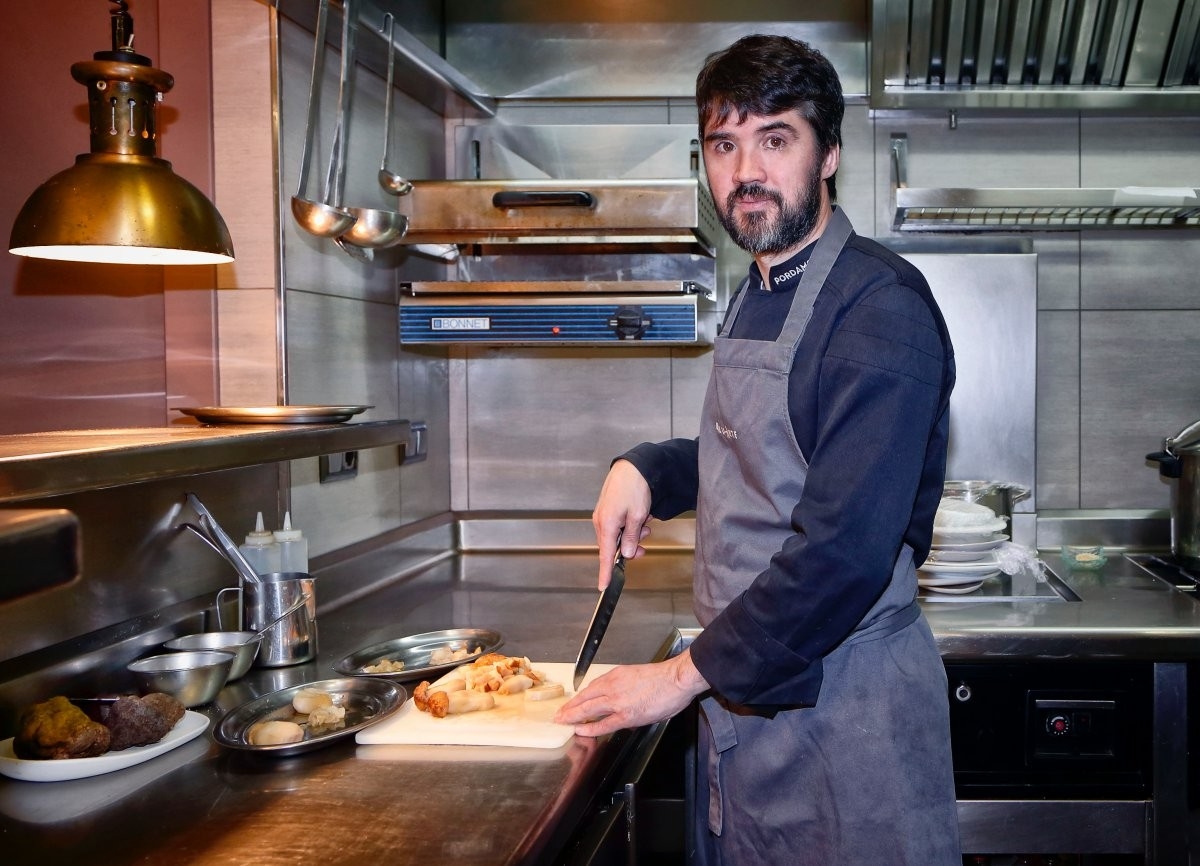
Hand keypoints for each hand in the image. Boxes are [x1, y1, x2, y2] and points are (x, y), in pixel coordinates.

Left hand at [553, 649, 708, 736]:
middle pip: (584, 698)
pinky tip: (580, 731)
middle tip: (559, 715)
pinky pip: (602, 724)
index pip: (591, 688)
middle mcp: (612, 686)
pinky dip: (589, 728)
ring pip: (588, 710)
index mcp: (615, 675)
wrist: (676, 679)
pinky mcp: (626, 715)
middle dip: (569, 708)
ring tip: (563, 723)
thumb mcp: (635, 675)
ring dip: (573, 717)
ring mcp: (617, 701)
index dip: (579, 698)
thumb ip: (623, 687)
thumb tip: (618, 701)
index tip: (572, 703)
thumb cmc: (662, 678)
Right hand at [593, 459, 652, 587]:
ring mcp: (603, 514)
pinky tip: (641, 517)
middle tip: (644, 546)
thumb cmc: (635, 488)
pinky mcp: (608, 509)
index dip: (605, 572)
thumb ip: (632, 537)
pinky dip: (629, 525)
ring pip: (617, 536)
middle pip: (613, 546)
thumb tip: (627, 554)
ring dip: (632, 534)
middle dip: (630, 547)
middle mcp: (601, 521)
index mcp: (607, 524)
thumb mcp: (638, 516)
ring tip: (646, 524)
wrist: (633, 466)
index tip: (603, 586)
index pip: (605, 555)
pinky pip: (618, 525)